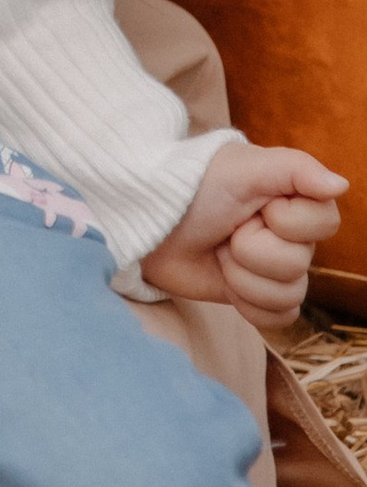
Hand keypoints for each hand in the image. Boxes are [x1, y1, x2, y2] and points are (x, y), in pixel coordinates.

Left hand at [140, 140, 345, 327]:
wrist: (147, 224)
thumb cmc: (192, 186)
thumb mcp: (242, 168)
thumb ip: (294, 169)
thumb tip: (340, 184)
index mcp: (295, 198)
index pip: (324, 222)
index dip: (285, 220)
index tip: (255, 205)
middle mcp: (292, 236)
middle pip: (298, 263)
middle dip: (250, 249)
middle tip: (226, 230)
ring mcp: (275, 269)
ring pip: (287, 295)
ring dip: (241, 276)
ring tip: (219, 253)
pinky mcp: (257, 297)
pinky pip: (278, 318)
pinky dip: (246, 303)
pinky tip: (225, 282)